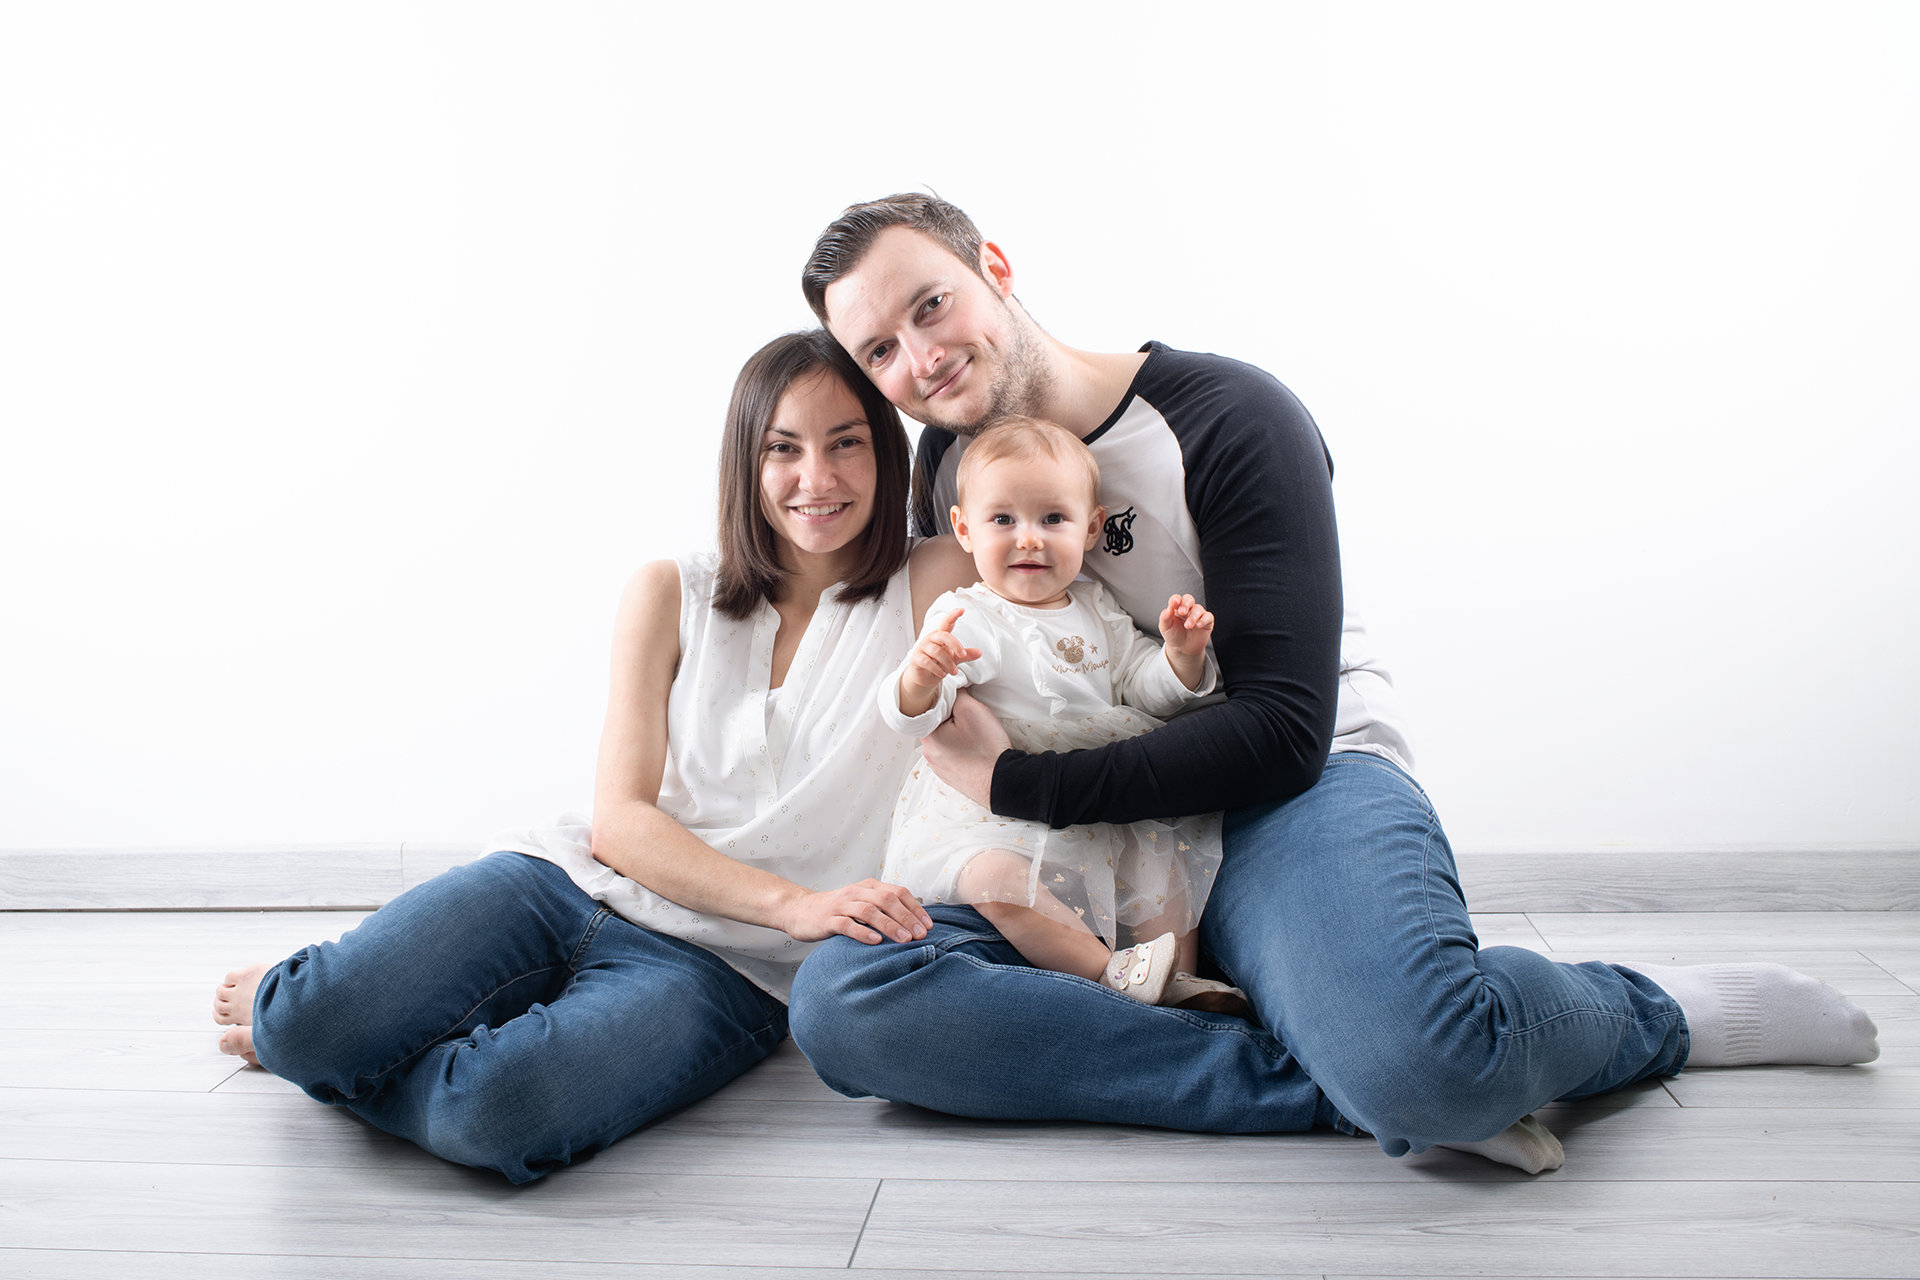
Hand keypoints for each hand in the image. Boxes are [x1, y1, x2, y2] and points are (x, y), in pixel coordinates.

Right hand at [779, 878, 932, 945]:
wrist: (799, 910)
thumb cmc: (836, 910)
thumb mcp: (861, 903)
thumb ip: (883, 909)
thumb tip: (914, 925)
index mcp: (868, 887)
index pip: (898, 892)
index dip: (915, 908)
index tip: (928, 926)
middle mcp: (856, 892)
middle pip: (887, 899)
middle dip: (907, 917)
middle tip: (921, 935)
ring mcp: (841, 905)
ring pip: (869, 910)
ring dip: (889, 925)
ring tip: (904, 939)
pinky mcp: (828, 919)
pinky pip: (847, 924)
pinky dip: (863, 932)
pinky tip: (875, 941)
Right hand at [899, 608, 981, 715]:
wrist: (925, 677)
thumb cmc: (940, 663)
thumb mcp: (955, 658)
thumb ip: (965, 655)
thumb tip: (979, 653)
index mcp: (941, 635)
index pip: (946, 623)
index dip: (953, 616)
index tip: (961, 610)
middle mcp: (931, 639)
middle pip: (944, 636)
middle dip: (955, 645)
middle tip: (963, 655)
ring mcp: (922, 648)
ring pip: (937, 652)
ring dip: (948, 663)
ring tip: (954, 672)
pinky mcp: (916, 658)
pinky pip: (927, 662)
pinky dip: (937, 669)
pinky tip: (943, 674)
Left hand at [921, 690, 1009, 806]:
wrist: (1001, 780)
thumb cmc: (985, 748)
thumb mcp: (970, 708)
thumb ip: (956, 694)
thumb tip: (951, 689)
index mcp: (928, 737)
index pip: (928, 710)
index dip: (943, 701)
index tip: (956, 699)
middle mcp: (929, 754)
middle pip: (935, 725)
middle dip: (950, 718)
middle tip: (967, 716)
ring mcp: (939, 767)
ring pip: (944, 740)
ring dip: (956, 734)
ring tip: (974, 735)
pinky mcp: (951, 775)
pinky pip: (952, 755)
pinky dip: (961, 749)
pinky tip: (974, 748)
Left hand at [1158, 593, 1214, 656]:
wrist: (1183, 649)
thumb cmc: (1174, 636)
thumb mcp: (1165, 628)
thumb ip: (1165, 617)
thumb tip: (1168, 608)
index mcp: (1176, 608)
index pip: (1176, 599)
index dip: (1175, 599)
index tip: (1174, 602)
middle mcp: (1187, 609)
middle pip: (1189, 599)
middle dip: (1186, 604)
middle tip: (1182, 612)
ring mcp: (1197, 614)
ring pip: (1198, 608)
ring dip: (1193, 616)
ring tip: (1188, 626)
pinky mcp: (1206, 621)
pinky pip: (1208, 616)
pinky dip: (1203, 620)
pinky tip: (1198, 625)